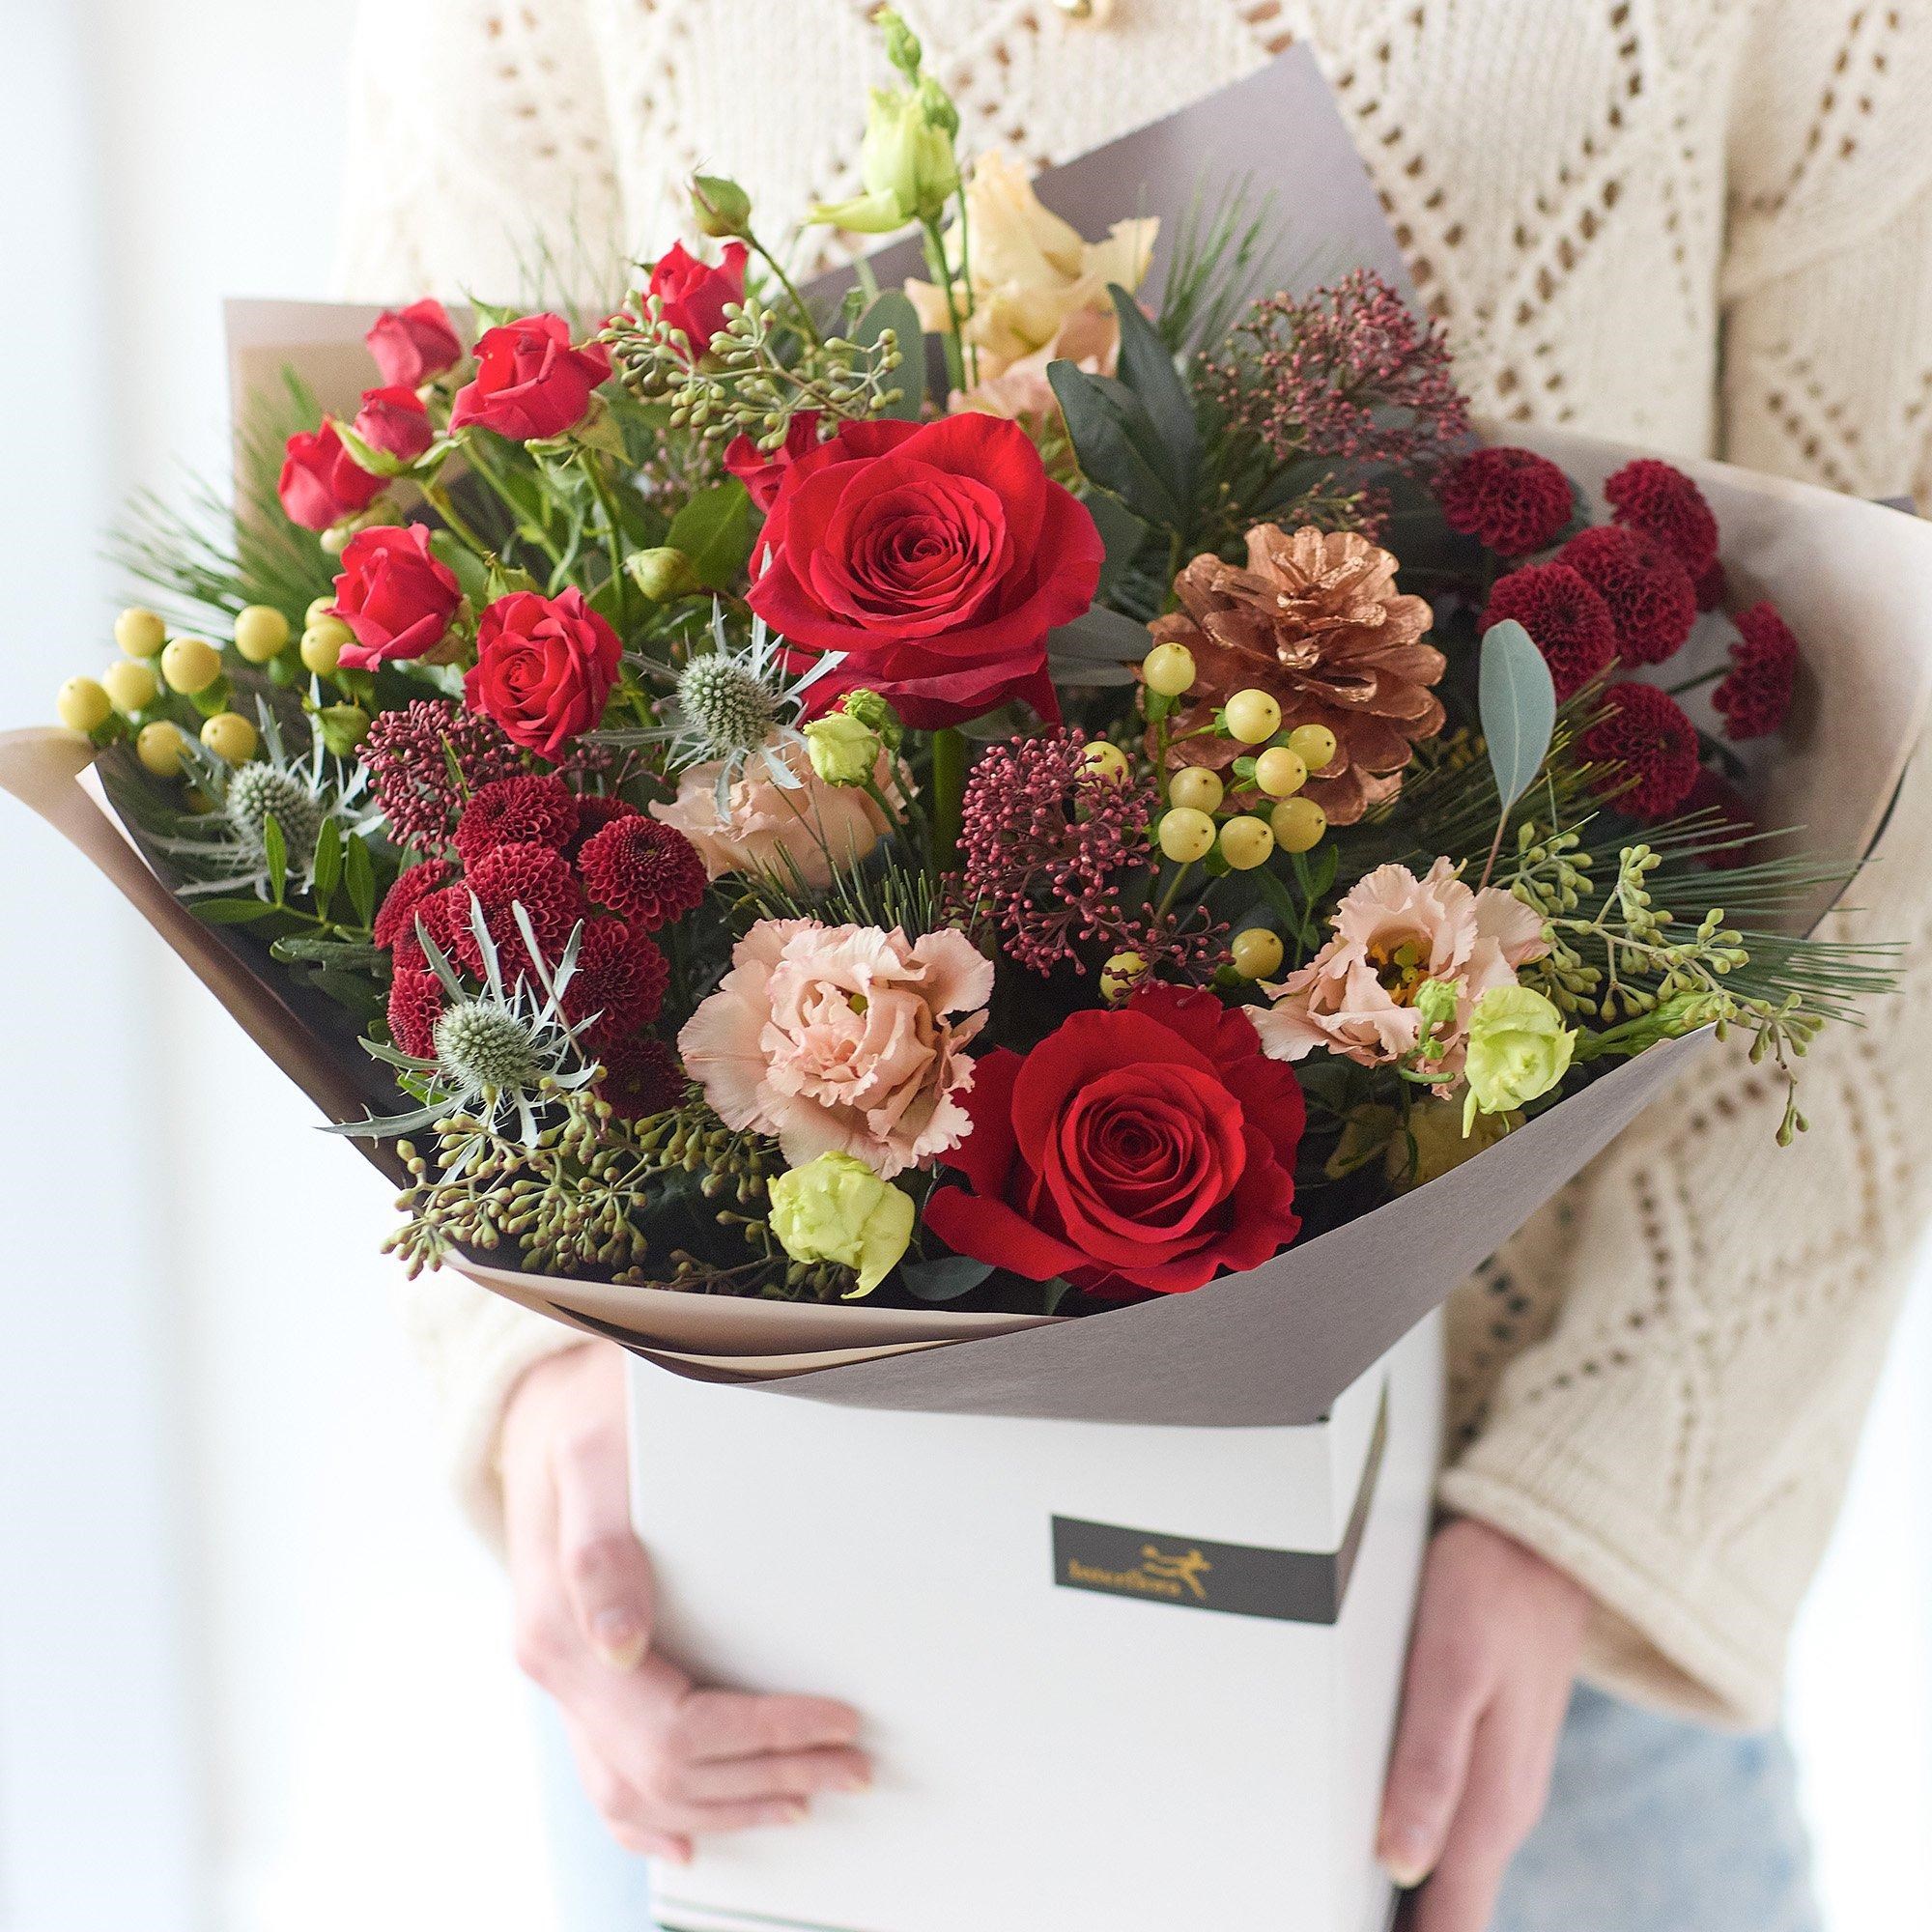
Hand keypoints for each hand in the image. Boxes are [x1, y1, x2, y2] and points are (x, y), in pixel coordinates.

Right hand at [500, 1342, 871, 1863]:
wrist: (549, 1406)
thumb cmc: (592, 1419)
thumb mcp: (597, 1453)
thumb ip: (599, 1542)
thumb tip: (619, 1640)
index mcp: (559, 1630)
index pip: (675, 1726)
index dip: (763, 1735)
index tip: (836, 1720)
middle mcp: (557, 1668)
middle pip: (665, 1774)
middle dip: (768, 1777)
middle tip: (854, 1767)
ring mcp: (564, 1681)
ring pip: (637, 1796)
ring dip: (729, 1809)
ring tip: (809, 1796)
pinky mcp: (581, 1678)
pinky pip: (607, 1779)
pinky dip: (653, 1825)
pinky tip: (694, 1840)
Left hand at [1379, 1517, 1589, 1930]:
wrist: (1541, 1545)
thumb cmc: (1488, 1594)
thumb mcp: (1450, 1670)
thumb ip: (1429, 1768)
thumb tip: (1402, 1863)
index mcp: (1493, 1800)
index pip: (1454, 1915)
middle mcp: (1505, 1806)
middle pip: (1456, 1906)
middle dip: (1413, 1928)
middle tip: (1341, 1922)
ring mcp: (1504, 1784)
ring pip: (1461, 1875)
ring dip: (1424, 1909)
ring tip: (1373, 1916)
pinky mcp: (1496, 1758)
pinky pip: (1465, 1836)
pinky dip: (1436, 1867)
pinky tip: (1405, 1876)